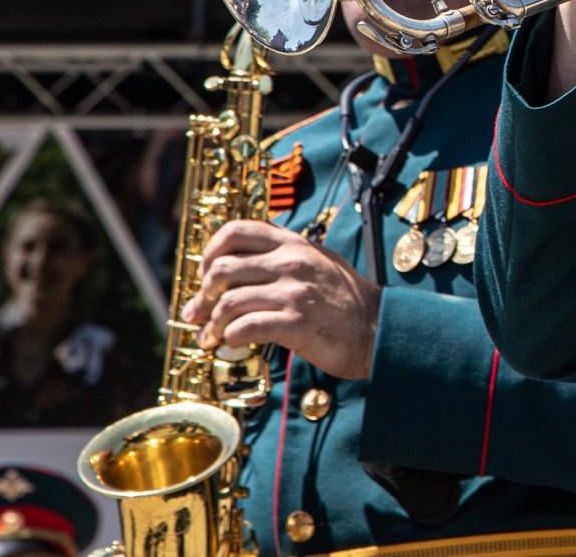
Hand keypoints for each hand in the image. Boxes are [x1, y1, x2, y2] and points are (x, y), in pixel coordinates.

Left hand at [181, 220, 379, 379]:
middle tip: (197, 314)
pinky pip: (245, 328)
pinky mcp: (296, 323)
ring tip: (210, 337)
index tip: (205, 273)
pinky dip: (230, 338)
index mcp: (294, 243)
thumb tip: (237, 265)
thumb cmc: (345, 299)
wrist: (377, 327)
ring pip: (229, 301)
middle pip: (223, 269)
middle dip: (202, 295)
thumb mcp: (318, 261)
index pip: (236, 231)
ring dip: (212, 323)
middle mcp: (291, 262)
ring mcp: (294, 292)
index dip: (210, 252)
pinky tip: (231, 344)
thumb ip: (283, 256)